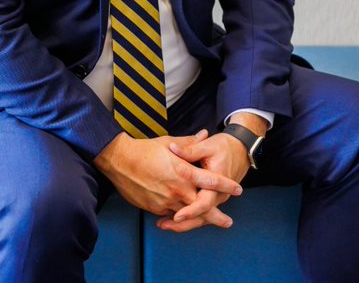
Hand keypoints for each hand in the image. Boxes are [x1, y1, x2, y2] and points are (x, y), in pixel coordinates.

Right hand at [94, 131, 242, 216]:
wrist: (120, 161)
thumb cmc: (145, 150)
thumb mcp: (169, 142)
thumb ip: (189, 143)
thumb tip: (204, 134)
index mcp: (183, 171)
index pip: (211, 180)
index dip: (226, 185)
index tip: (238, 189)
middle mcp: (178, 189)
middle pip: (203, 207)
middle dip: (217, 216)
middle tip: (228, 222)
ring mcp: (166, 201)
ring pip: (187, 215)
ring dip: (199, 220)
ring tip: (210, 223)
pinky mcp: (155, 208)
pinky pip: (171, 214)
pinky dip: (178, 217)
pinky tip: (182, 219)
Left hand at [157, 129, 250, 231]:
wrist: (241, 149)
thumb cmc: (225, 147)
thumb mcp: (208, 146)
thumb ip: (190, 149)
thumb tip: (173, 147)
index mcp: (219, 184)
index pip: (204, 203)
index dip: (190, 211)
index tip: (177, 216)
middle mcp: (219, 196)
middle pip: (202, 217)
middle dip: (183, 224)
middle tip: (164, 225)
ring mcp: (216, 199)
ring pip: (201, 217)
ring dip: (184, 223)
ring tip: (164, 224)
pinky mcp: (213, 198)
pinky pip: (202, 212)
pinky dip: (189, 216)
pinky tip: (172, 216)